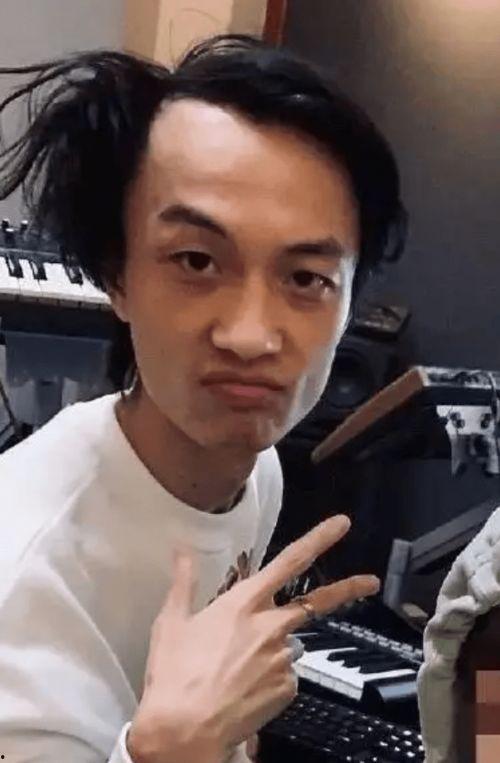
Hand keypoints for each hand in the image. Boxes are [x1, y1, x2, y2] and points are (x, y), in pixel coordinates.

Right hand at [127, 515, 379, 762]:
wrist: (185, 730)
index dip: (319, 539)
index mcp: (244, 603)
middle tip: (371, 581)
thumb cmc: (174, 673)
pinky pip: (284, 676)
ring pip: (287, 645)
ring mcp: (283, 659)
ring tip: (235, 671)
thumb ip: (184, 581)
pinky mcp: (288, 689)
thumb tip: (181, 549)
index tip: (343, 524)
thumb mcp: (171, 622)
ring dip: (273, 649)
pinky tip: (243, 690)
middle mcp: (271, 626)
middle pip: (316, 602)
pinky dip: (269, 679)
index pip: (289, 561)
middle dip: (348, 589)